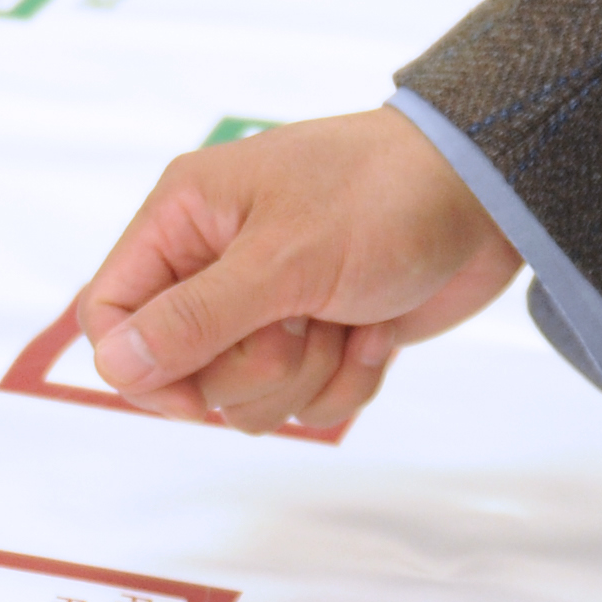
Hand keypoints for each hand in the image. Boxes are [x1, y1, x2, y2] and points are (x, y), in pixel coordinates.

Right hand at [64, 105, 523, 436]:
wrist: (490, 197)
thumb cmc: (382, 199)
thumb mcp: (282, 260)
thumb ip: (194, 319)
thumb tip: (113, 368)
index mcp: (185, 220)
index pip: (112, 313)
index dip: (143, 368)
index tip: (196, 394)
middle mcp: (217, 263)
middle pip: (183, 372)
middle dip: (254, 370)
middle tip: (302, 326)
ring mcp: (272, 305)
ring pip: (249, 399)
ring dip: (310, 376)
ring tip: (349, 317)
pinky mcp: (323, 336)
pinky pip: (309, 404)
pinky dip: (350, 377)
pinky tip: (377, 328)